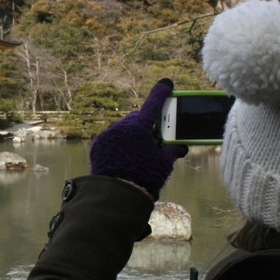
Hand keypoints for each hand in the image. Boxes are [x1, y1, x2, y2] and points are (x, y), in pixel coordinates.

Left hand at [89, 79, 188, 200]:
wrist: (116, 195)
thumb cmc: (144, 177)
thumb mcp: (164, 164)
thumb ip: (173, 150)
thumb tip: (181, 146)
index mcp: (139, 126)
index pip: (154, 103)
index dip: (162, 92)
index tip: (166, 84)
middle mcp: (121, 126)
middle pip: (139, 117)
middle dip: (147, 123)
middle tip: (155, 136)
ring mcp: (108, 135)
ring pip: (124, 127)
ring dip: (132, 133)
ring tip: (139, 150)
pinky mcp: (98, 145)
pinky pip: (112, 138)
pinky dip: (120, 142)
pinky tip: (126, 155)